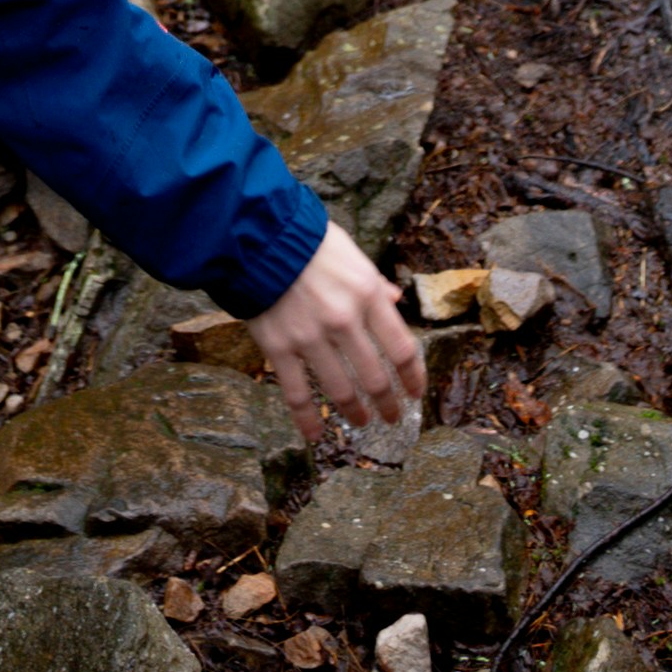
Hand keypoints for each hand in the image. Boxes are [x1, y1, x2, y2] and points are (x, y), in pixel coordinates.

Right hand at [252, 219, 425, 446]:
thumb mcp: (352, 254)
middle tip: (391, 416)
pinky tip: (314, 436)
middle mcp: (344, 320)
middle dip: (387, 403)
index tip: (415, 392)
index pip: (401, 348)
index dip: (413, 376)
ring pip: (340, 390)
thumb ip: (374, 283)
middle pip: (375, 376)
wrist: (256, 236)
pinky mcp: (279, 347)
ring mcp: (310, 337)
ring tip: (362, 423)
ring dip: (355, 412)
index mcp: (367, 294)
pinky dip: (306, 420)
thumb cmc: (308, 241)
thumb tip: (395, 301)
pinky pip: (296, 393)